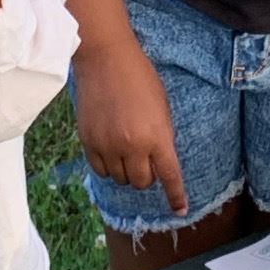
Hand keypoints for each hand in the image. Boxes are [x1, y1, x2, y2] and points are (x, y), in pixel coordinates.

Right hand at [73, 38, 187, 215]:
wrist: (106, 59)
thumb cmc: (140, 78)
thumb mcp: (162, 107)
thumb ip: (162, 136)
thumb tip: (158, 163)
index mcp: (157, 136)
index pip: (170, 176)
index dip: (176, 196)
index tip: (180, 210)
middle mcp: (132, 146)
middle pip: (142, 182)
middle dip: (147, 176)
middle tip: (146, 158)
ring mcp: (108, 145)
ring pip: (120, 179)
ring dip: (126, 170)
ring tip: (126, 147)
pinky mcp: (88, 142)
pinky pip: (100, 170)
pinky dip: (108, 166)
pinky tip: (110, 148)